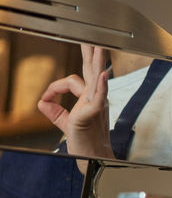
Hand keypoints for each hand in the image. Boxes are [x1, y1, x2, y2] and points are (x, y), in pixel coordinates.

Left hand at [37, 44, 112, 158]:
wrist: (92, 160)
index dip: (56, 86)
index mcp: (89, 100)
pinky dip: (102, 86)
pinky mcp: (94, 114)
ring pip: (97, 79)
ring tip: (100, 46)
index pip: (74, 81)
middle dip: (91, 53)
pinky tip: (104, 76)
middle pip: (92, 71)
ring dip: (99, 61)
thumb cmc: (85, 143)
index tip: (46, 97)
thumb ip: (54, 110)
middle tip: (93, 37)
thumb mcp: (64, 123)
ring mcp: (96, 105)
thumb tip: (42, 100)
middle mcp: (95, 100)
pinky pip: (100, 97)